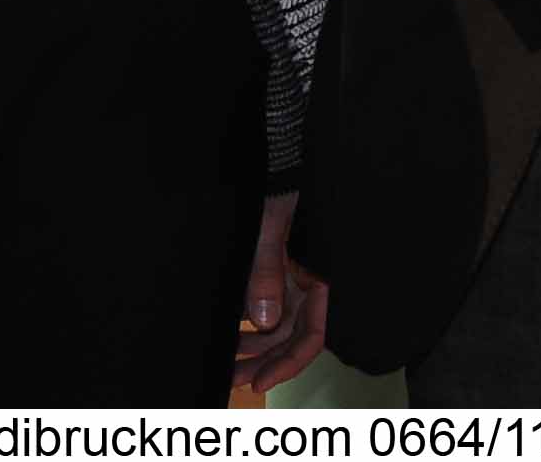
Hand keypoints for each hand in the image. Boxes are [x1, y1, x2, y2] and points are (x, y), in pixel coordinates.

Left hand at [232, 190, 328, 395]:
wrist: (273, 159)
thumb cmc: (278, 185)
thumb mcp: (269, 226)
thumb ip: (266, 270)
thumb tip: (263, 320)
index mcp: (316, 277)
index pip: (311, 335)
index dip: (288, 364)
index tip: (260, 382)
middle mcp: (305, 285)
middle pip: (290, 339)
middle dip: (264, 364)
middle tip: (232, 380)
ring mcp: (288, 281)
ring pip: (274, 330)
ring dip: (252, 349)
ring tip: (224, 364)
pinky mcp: (270, 274)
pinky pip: (262, 310)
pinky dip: (246, 327)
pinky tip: (226, 334)